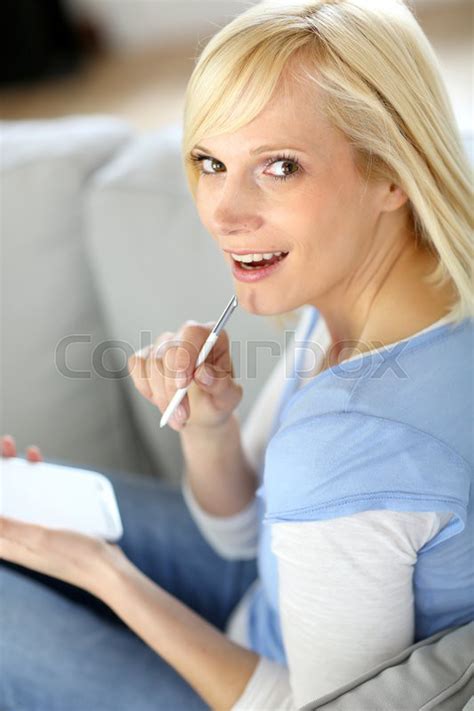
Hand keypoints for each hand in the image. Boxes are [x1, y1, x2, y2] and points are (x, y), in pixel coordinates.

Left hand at [0, 434, 129, 598]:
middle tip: (9, 446)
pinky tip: (48, 470)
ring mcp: (35, 531)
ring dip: (21, 473)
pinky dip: (40, 482)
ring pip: (21, 496)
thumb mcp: (39, 539)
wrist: (108, 570)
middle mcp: (17, 537)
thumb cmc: (75, 559)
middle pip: (3, 499)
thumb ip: (10, 529)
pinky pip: (40, 500)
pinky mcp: (52, 526)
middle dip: (4, 472)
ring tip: (30, 453)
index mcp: (8, 544)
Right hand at [128, 321, 242, 431]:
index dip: (184, 356)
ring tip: (179, 416)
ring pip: (152, 363)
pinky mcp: (146, 357)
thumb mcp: (229, 398)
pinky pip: (137, 368)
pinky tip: (162, 401)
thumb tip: (203, 373)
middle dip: (171, 387)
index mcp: (211, 337)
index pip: (192, 333)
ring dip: (162, 396)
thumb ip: (221, 385)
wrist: (202, 413)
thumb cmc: (217, 400)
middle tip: (182, 414)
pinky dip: (147, 389)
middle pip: (168, 350)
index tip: (183, 384)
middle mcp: (186, 336)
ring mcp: (164, 345)